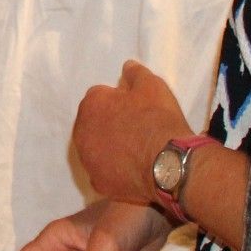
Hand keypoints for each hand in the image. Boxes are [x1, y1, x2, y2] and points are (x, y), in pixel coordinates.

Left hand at [74, 60, 193, 204]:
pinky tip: (133, 170)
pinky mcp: (99, 183)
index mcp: (91, 104)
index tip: (137, 108)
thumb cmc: (158, 119)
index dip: (120, 101)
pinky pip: (104, 173)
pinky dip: (114, 171)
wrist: (169, 164)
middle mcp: (81, 132)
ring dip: (109, 148)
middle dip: (110, 124)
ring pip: (96, 149)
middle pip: (94, 124)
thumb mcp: (152, 85)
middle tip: (137, 129)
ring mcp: (88, 160)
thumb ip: (135, 73)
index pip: (100, 97)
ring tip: (136, 151)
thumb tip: (127, 66)